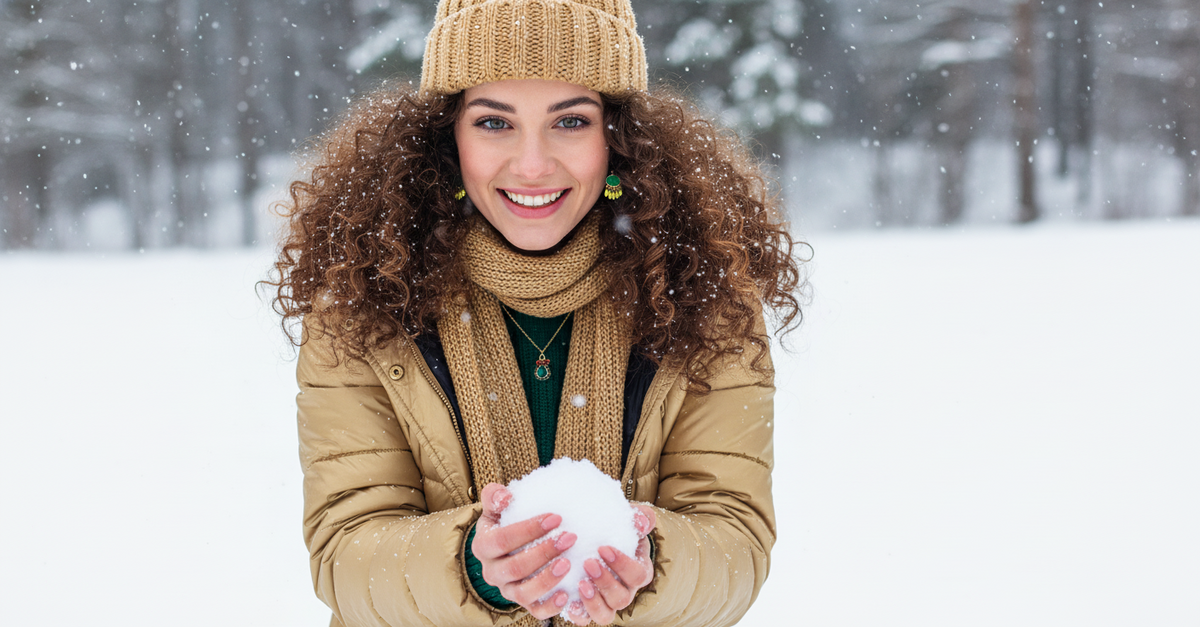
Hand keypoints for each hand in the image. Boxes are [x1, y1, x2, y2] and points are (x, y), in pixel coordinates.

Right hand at [472, 482, 577, 618]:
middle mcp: (492, 572)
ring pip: (523, 593)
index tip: (556, 517)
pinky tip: (567, 594)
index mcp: (483, 547)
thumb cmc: (506, 523)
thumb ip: (495, 497)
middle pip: (514, 567)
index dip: (528, 529)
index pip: (502, 540)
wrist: (508, 547)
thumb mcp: (496, 508)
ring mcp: (507, 590)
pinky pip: (535, 611)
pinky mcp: (524, 603)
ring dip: (547, 579)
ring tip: (569, 563)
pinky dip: (551, 606)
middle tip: (569, 538)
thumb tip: (505, 496)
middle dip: (543, 553)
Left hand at [564, 503, 656, 625]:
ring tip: (580, 583)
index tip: (603, 548)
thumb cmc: (616, 530)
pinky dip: (577, 613)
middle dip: (605, 582)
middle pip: (621, 598)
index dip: (623, 565)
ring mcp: (606, 603)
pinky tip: (567, 600)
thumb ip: (640, 517)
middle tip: (588, 563)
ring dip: (593, 602)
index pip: (638, 575)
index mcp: (638, 572)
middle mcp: (624, 592)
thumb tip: (641, 521)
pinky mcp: (586, 609)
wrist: (596, 540)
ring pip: (605, 615)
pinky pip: (584, 619)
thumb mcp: (628, 521)